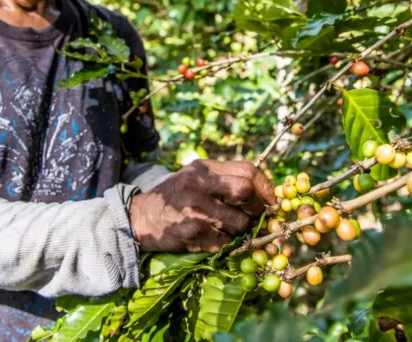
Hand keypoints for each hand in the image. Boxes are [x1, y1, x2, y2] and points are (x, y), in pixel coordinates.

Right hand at [128, 159, 275, 252]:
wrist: (140, 217)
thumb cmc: (175, 195)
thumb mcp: (195, 176)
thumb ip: (225, 178)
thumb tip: (263, 192)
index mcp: (202, 168)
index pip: (246, 170)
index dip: (265, 187)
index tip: (271, 200)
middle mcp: (198, 186)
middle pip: (245, 191)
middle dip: (256, 207)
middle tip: (253, 215)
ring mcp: (195, 211)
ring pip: (239, 222)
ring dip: (241, 228)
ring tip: (229, 226)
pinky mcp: (192, 234)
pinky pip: (225, 241)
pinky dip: (226, 242)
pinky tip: (213, 236)